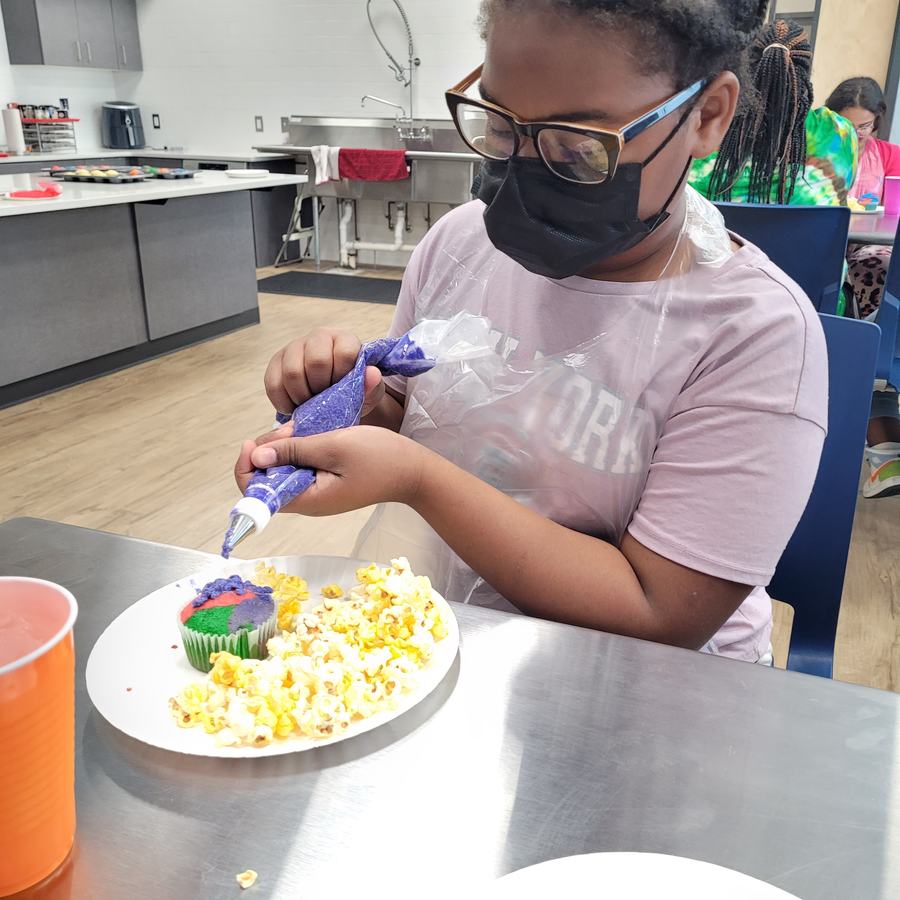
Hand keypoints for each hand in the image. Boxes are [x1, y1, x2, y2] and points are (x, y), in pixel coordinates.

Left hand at [233, 426, 428, 515]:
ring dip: (287, 446)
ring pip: (285, 470)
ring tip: (304, 427)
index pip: (257, 495)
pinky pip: (302, 466)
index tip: (254, 442)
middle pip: (268, 479)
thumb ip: (294, 450)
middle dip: (270, 450)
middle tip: (291, 428)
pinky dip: (302, 448)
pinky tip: (314, 433)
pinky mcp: (327, 481)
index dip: (247, 468)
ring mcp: (318, 492)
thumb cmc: (380, 458)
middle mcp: (308, 501)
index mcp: (307, 499)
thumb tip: (256, 455)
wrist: (415, 470)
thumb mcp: (334, 446)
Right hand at [264, 328, 384, 418]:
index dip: (342, 377)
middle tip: (325, 401)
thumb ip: (371, 385)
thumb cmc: (352, 390)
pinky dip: (283, 402)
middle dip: (321, 389)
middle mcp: (319, 337)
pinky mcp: (276, 361)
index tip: (343, 390)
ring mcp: (295, 347)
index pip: (344, 353)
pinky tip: (294, 408)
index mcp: (344, 340)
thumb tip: (372, 374)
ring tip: (310, 405)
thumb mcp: (368, 391)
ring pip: (292, 372)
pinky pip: (273, 383)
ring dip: (302, 397)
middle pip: (316, 362)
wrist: (332, 396)